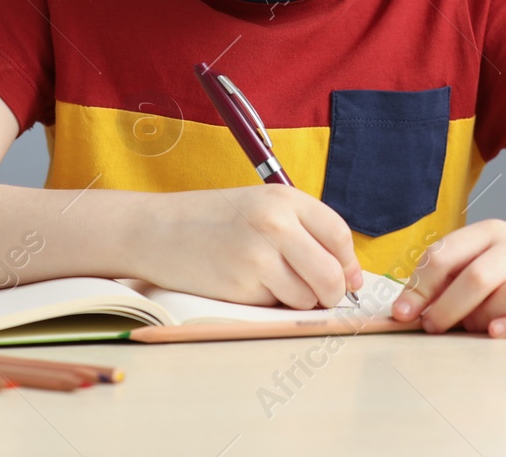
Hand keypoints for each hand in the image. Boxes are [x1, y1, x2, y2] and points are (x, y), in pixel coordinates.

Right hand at [139, 184, 362, 309]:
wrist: (156, 230)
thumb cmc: (211, 220)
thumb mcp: (261, 206)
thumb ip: (303, 231)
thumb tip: (348, 275)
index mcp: (285, 198)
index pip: (339, 235)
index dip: (348, 264)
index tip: (348, 279)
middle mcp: (277, 223)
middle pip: (331, 274)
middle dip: (332, 293)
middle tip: (319, 296)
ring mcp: (259, 255)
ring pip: (308, 297)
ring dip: (299, 301)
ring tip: (271, 284)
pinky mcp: (242, 285)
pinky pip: (278, 307)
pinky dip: (272, 305)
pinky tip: (249, 286)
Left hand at [392, 220, 505, 337]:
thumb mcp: (486, 254)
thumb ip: (451, 273)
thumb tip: (410, 306)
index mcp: (490, 233)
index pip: (446, 254)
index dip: (420, 286)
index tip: (403, 312)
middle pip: (476, 276)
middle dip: (446, 307)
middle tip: (433, 326)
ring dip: (483, 317)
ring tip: (474, 327)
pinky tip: (497, 333)